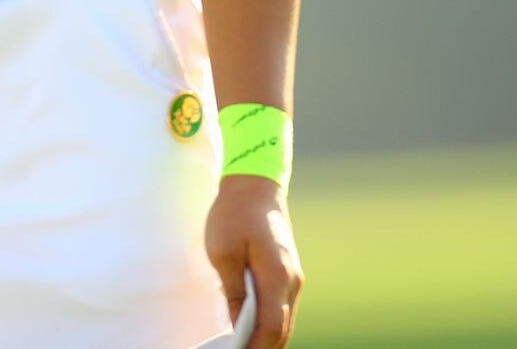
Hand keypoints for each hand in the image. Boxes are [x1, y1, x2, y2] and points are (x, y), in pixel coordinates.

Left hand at [206, 175, 302, 347]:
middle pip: (281, 330)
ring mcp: (293, 278)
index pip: (271, 328)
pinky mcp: (288, 273)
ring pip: (284, 320)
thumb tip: (238, 326)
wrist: (256, 184)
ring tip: (240, 348)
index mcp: (277, 276)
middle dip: (262, 348)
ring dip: (266, 338)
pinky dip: (269, 323)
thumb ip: (233, 292)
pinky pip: (281, 308)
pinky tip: (248, 330)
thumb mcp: (223, 252)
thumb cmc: (234, 214)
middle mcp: (292, 281)